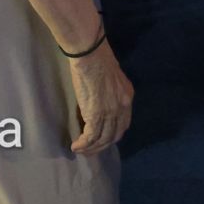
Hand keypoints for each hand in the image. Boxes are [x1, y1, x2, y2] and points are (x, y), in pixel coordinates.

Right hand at [68, 40, 133, 154]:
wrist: (90, 53)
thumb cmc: (96, 58)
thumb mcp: (110, 77)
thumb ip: (110, 91)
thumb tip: (100, 100)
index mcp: (127, 95)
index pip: (123, 123)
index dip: (113, 134)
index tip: (102, 138)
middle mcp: (122, 106)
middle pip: (115, 135)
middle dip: (102, 145)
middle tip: (90, 149)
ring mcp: (111, 112)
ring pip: (103, 139)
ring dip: (91, 148)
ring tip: (80, 150)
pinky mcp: (96, 115)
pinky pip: (91, 137)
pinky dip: (83, 145)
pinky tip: (75, 146)